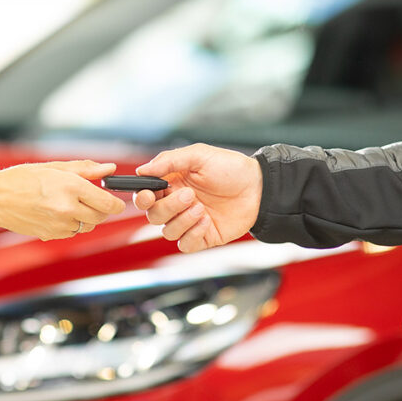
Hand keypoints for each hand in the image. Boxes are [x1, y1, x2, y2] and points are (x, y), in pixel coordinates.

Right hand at [0, 160, 125, 240]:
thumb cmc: (22, 178)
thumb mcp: (55, 167)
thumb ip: (86, 169)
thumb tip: (110, 169)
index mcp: (71, 187)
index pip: (108, 203)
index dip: (116, 203)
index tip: (115, 200)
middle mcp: (68, 208)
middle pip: (101, 217)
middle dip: (101, 209)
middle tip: (91, 199)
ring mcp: (60, 225)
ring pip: (88, 226)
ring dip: (86, 217)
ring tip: (68, 203)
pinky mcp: (52, 235)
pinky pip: (72, 232)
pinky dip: (71, 224)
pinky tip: (55, 212)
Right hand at [133, 143, 261, 252]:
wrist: (259, 188)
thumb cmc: (230, 168)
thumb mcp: (199, 155)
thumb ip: (169, 161)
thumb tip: (143, 171)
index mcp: (172, 184)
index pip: (146, 196)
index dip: (142, 198)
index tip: (148, 195)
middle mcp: (177, 205)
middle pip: (154, 216)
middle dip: (169, 207)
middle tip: (189, 195)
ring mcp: (189, 222)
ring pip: (168, 231)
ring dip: (182, 220)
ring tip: (201, 208)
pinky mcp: (203, 237)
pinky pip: (185, 245)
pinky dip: (192, 234)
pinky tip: (206, 221)